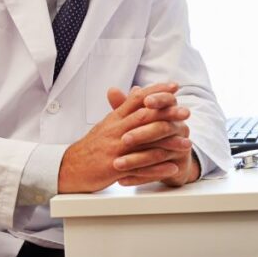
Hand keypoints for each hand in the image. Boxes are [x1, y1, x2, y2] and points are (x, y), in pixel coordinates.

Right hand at [57, 82, 193, 192]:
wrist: (70, 168)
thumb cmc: (93, 145)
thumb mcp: (108, 123)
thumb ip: (124, 108)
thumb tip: (139, 91)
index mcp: (115, 119)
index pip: (137, 100)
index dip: (156, 92)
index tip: (174, 87)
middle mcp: (116, 132)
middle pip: (144, 119)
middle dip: (167, 114)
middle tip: (186, 111)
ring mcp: (116, 151)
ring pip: (145, 144)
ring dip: (168, 144)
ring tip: (187, 143)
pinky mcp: (115, 169)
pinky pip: (140, 169)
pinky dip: (157, 169)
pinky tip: (172, 167)